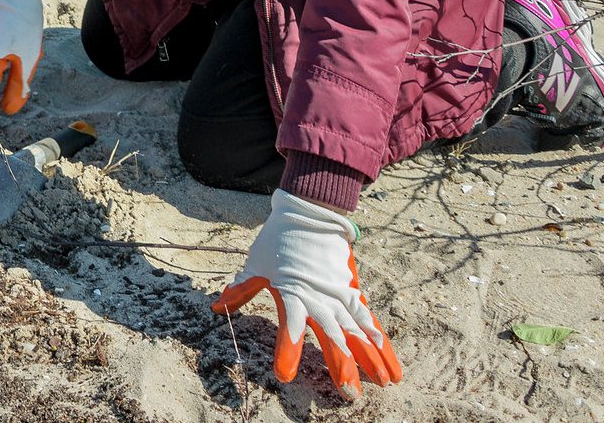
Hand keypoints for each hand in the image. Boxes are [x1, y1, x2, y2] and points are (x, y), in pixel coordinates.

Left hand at [212, 189, 401, 398]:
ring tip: (383, 382)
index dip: (287, 350)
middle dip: (341, 364)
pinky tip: (385, 353)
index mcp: (293, 293)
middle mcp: (318, 296)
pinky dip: (376, 334)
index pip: (290, 327)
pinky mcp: (350, 287)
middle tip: (349, 393)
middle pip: (332, 334)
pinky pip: (365, 314)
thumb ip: (242, 290)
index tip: (285, 374)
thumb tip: (218, 307)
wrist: (310, 209)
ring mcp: (338, 292)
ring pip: (356, 329)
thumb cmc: (279, 238)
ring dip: (369, 356)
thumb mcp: (257, 263)